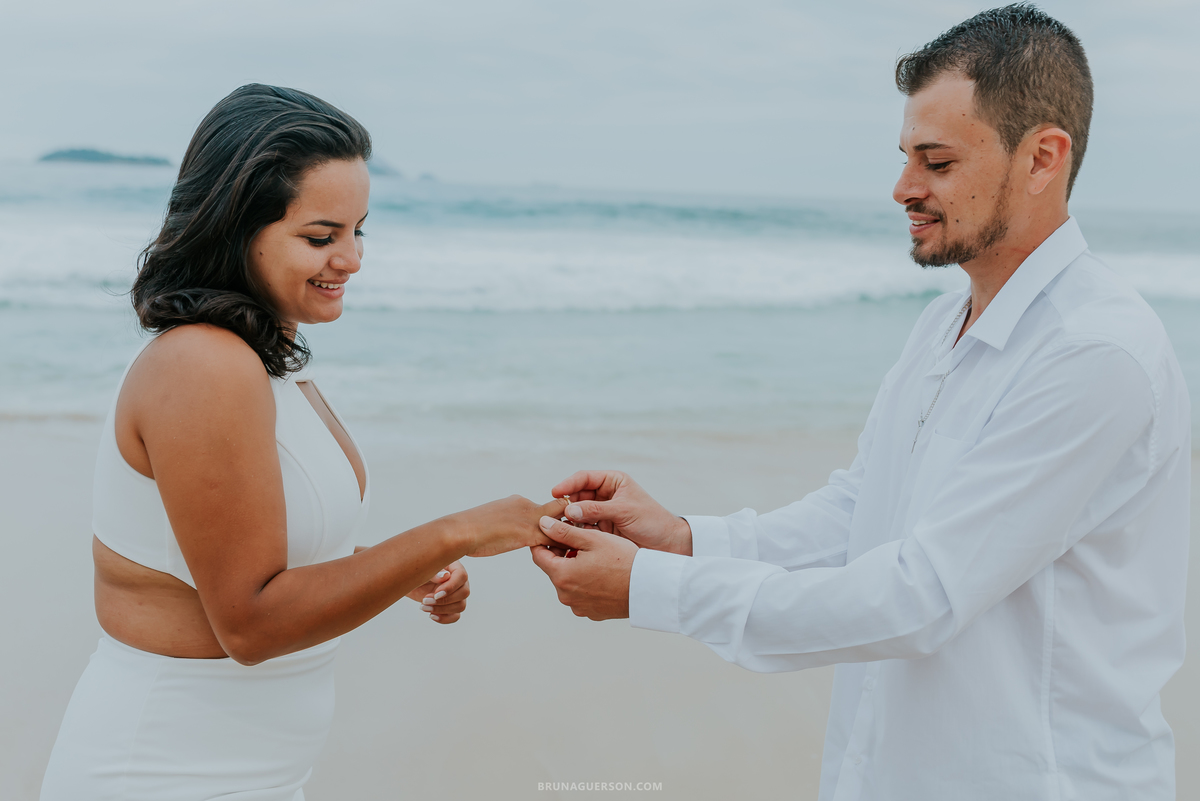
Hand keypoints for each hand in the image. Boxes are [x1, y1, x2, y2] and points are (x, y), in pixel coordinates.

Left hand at [406, 561, 469, 623]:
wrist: (410, 583)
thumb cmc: (417, 573)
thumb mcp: (423, 570)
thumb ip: (434, 573)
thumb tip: (445, 576)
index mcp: (454, 567)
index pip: (462, 576)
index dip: (451, 587)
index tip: (436, 594)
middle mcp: (459, 581)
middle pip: (464, 593)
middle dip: (444, 600)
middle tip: (425, 600)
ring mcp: (457, 595)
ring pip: (460, 606)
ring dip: (442, 610)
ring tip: (424, 607)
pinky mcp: (452, 607)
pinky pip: (455, 616)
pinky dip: (444, 618)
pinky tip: (431, 615)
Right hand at [455, 496, 568, 557]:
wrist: (461, 531)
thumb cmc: (470, 530)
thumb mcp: (493, 521)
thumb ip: (507, 524)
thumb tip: (509, 533)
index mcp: (519, 501)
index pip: (546, 507)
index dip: (555, 519)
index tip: (559, 532)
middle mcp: (528, 505)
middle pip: (560, 510)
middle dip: (569, 523)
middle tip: (577, 539)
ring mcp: (530, 518)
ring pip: (562, 523)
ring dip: (571, 535)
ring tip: (577, 549)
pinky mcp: (530, 533)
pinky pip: (555, 539)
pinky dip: (564, 547)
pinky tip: (567, 558)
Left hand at [530, 516, 637, 619]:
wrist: (648, 588)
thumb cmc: (623, 562)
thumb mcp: (592, 540)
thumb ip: (564, 532)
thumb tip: (543, 524)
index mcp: (561, 576)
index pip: (539, 556)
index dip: (545, 541)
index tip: (555, 532)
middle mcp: (565, 595)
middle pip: (554, 569)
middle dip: (563, 554)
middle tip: (582, 541)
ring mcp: (578, 606)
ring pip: (568, 582)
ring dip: (575, 569)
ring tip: (596, 557)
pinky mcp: (591, 612)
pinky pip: (582, 595)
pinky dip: (587, 584)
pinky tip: (603, 574)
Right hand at [552, 471, 691, 554]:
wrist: (667, 545)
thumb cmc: (652, 521)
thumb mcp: (624, 511)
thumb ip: (596, 510)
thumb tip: (569, 511)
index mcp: (613, 482)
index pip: (585, 478)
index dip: (569, 484)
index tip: (556, 493)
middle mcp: (605, 496)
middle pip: (577, 496)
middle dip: (565, 504)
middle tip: (552, 514)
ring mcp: (602, 513)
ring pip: (577, 513)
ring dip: (567, 520)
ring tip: (556, 527)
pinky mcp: (601, 531)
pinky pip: (583, 529)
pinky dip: (574, 532)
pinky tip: (565, 538)